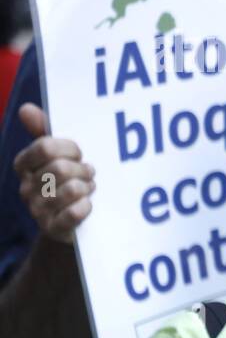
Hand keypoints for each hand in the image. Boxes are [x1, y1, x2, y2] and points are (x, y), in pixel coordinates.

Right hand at [13, 104, 95, 243]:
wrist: (73, 222)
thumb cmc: (68, 180)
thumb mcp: (59, 154)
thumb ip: (44, 131)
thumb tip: (25, 108)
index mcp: (25, 166)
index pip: (45, 148)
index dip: (70, 149)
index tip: (79, 154)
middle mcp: (27, 188)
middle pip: (60, 168)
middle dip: (83, 170)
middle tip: (89, 174)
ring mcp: (38, 210)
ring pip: (70, 190)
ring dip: (87, 187)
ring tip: (89, 189)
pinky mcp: (54, 229)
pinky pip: (74, 213)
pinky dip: (86, 207)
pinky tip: (88, 205)